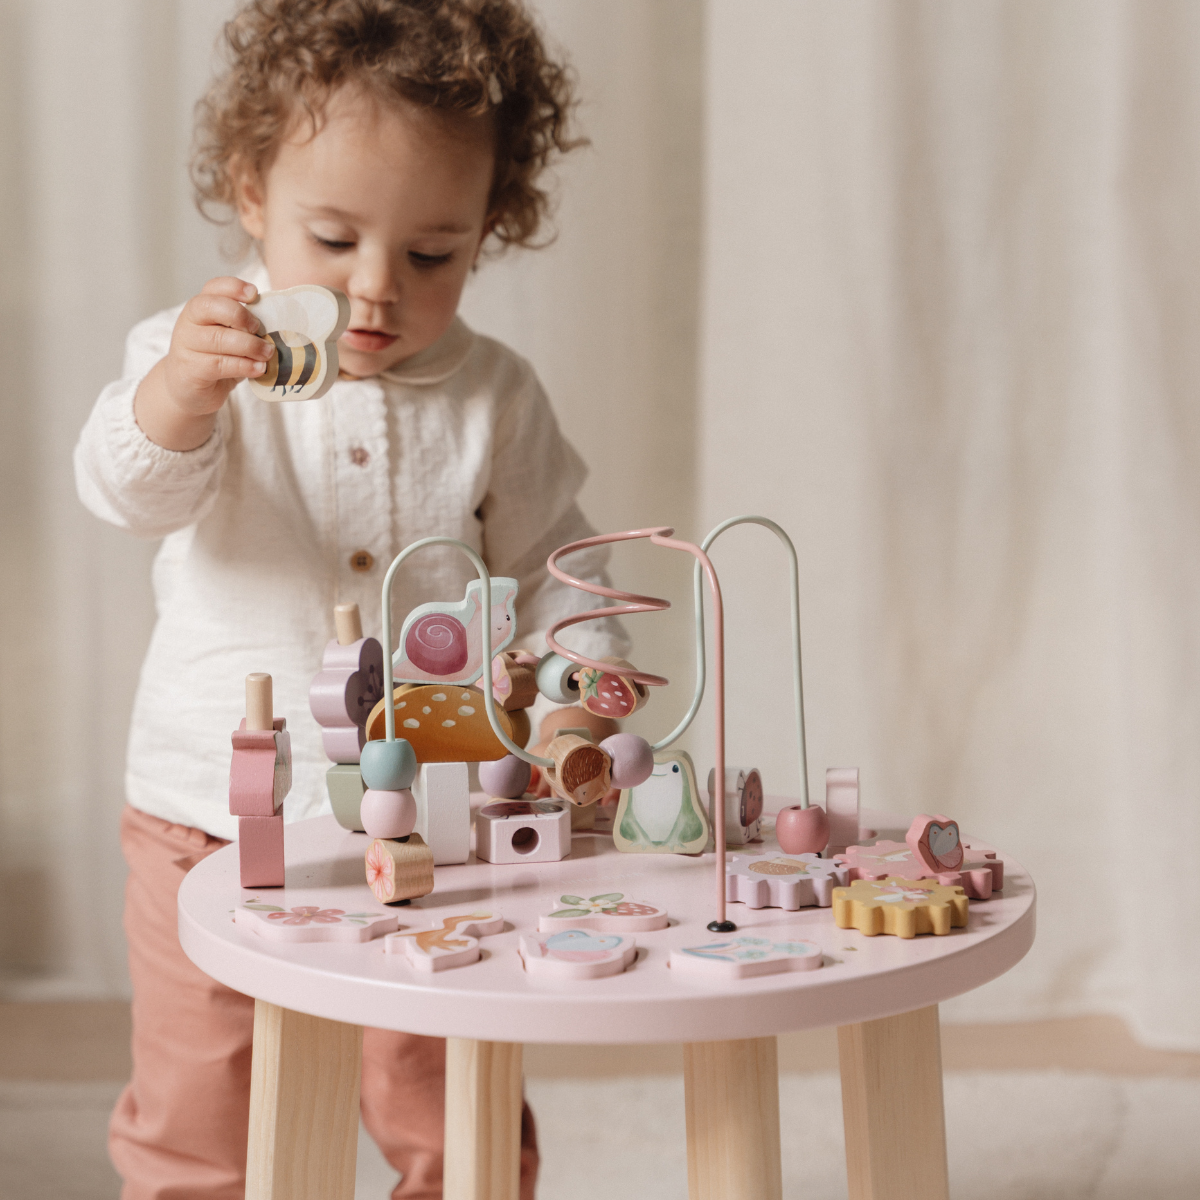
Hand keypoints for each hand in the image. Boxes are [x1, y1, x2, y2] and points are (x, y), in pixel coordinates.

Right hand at [134, 277, 274, 450]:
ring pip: (219, 338)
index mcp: (201, 308)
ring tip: (268, 353)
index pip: (214, 287)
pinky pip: (220, 364)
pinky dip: (244, 366)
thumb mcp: (230, 337)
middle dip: (242, 316)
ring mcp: (187, 345)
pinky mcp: (191, 369)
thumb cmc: (216, 359)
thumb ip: (245, 327)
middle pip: (213, 307)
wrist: (189, 390)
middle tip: (260, 330)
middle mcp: (190, 322)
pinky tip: (259, 369)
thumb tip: (280, 325)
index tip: (255, 294)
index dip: (235, 286)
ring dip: (250, 345)